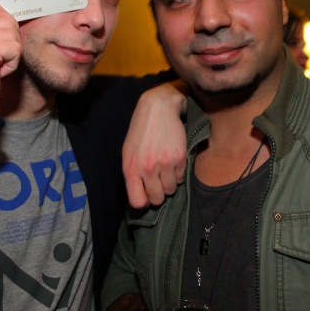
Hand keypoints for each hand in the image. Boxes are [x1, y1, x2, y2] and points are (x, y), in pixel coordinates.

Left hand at [123, 81, 187, 207]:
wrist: (159, 108)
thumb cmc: (141, 131)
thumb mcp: (128, 152)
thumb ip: (133, 174)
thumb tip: (141, 196)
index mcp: (131, 168)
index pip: (137, 202)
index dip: (143, 202)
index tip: (145, 195)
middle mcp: (147, 169)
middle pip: (157, 199)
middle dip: (158, 194)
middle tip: (157, 182)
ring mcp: (165, 164)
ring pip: (171, 190)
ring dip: (169, 183)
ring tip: (164, 169)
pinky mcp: (180, 158)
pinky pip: (181, 178)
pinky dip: (177, 173)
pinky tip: (172, 160)